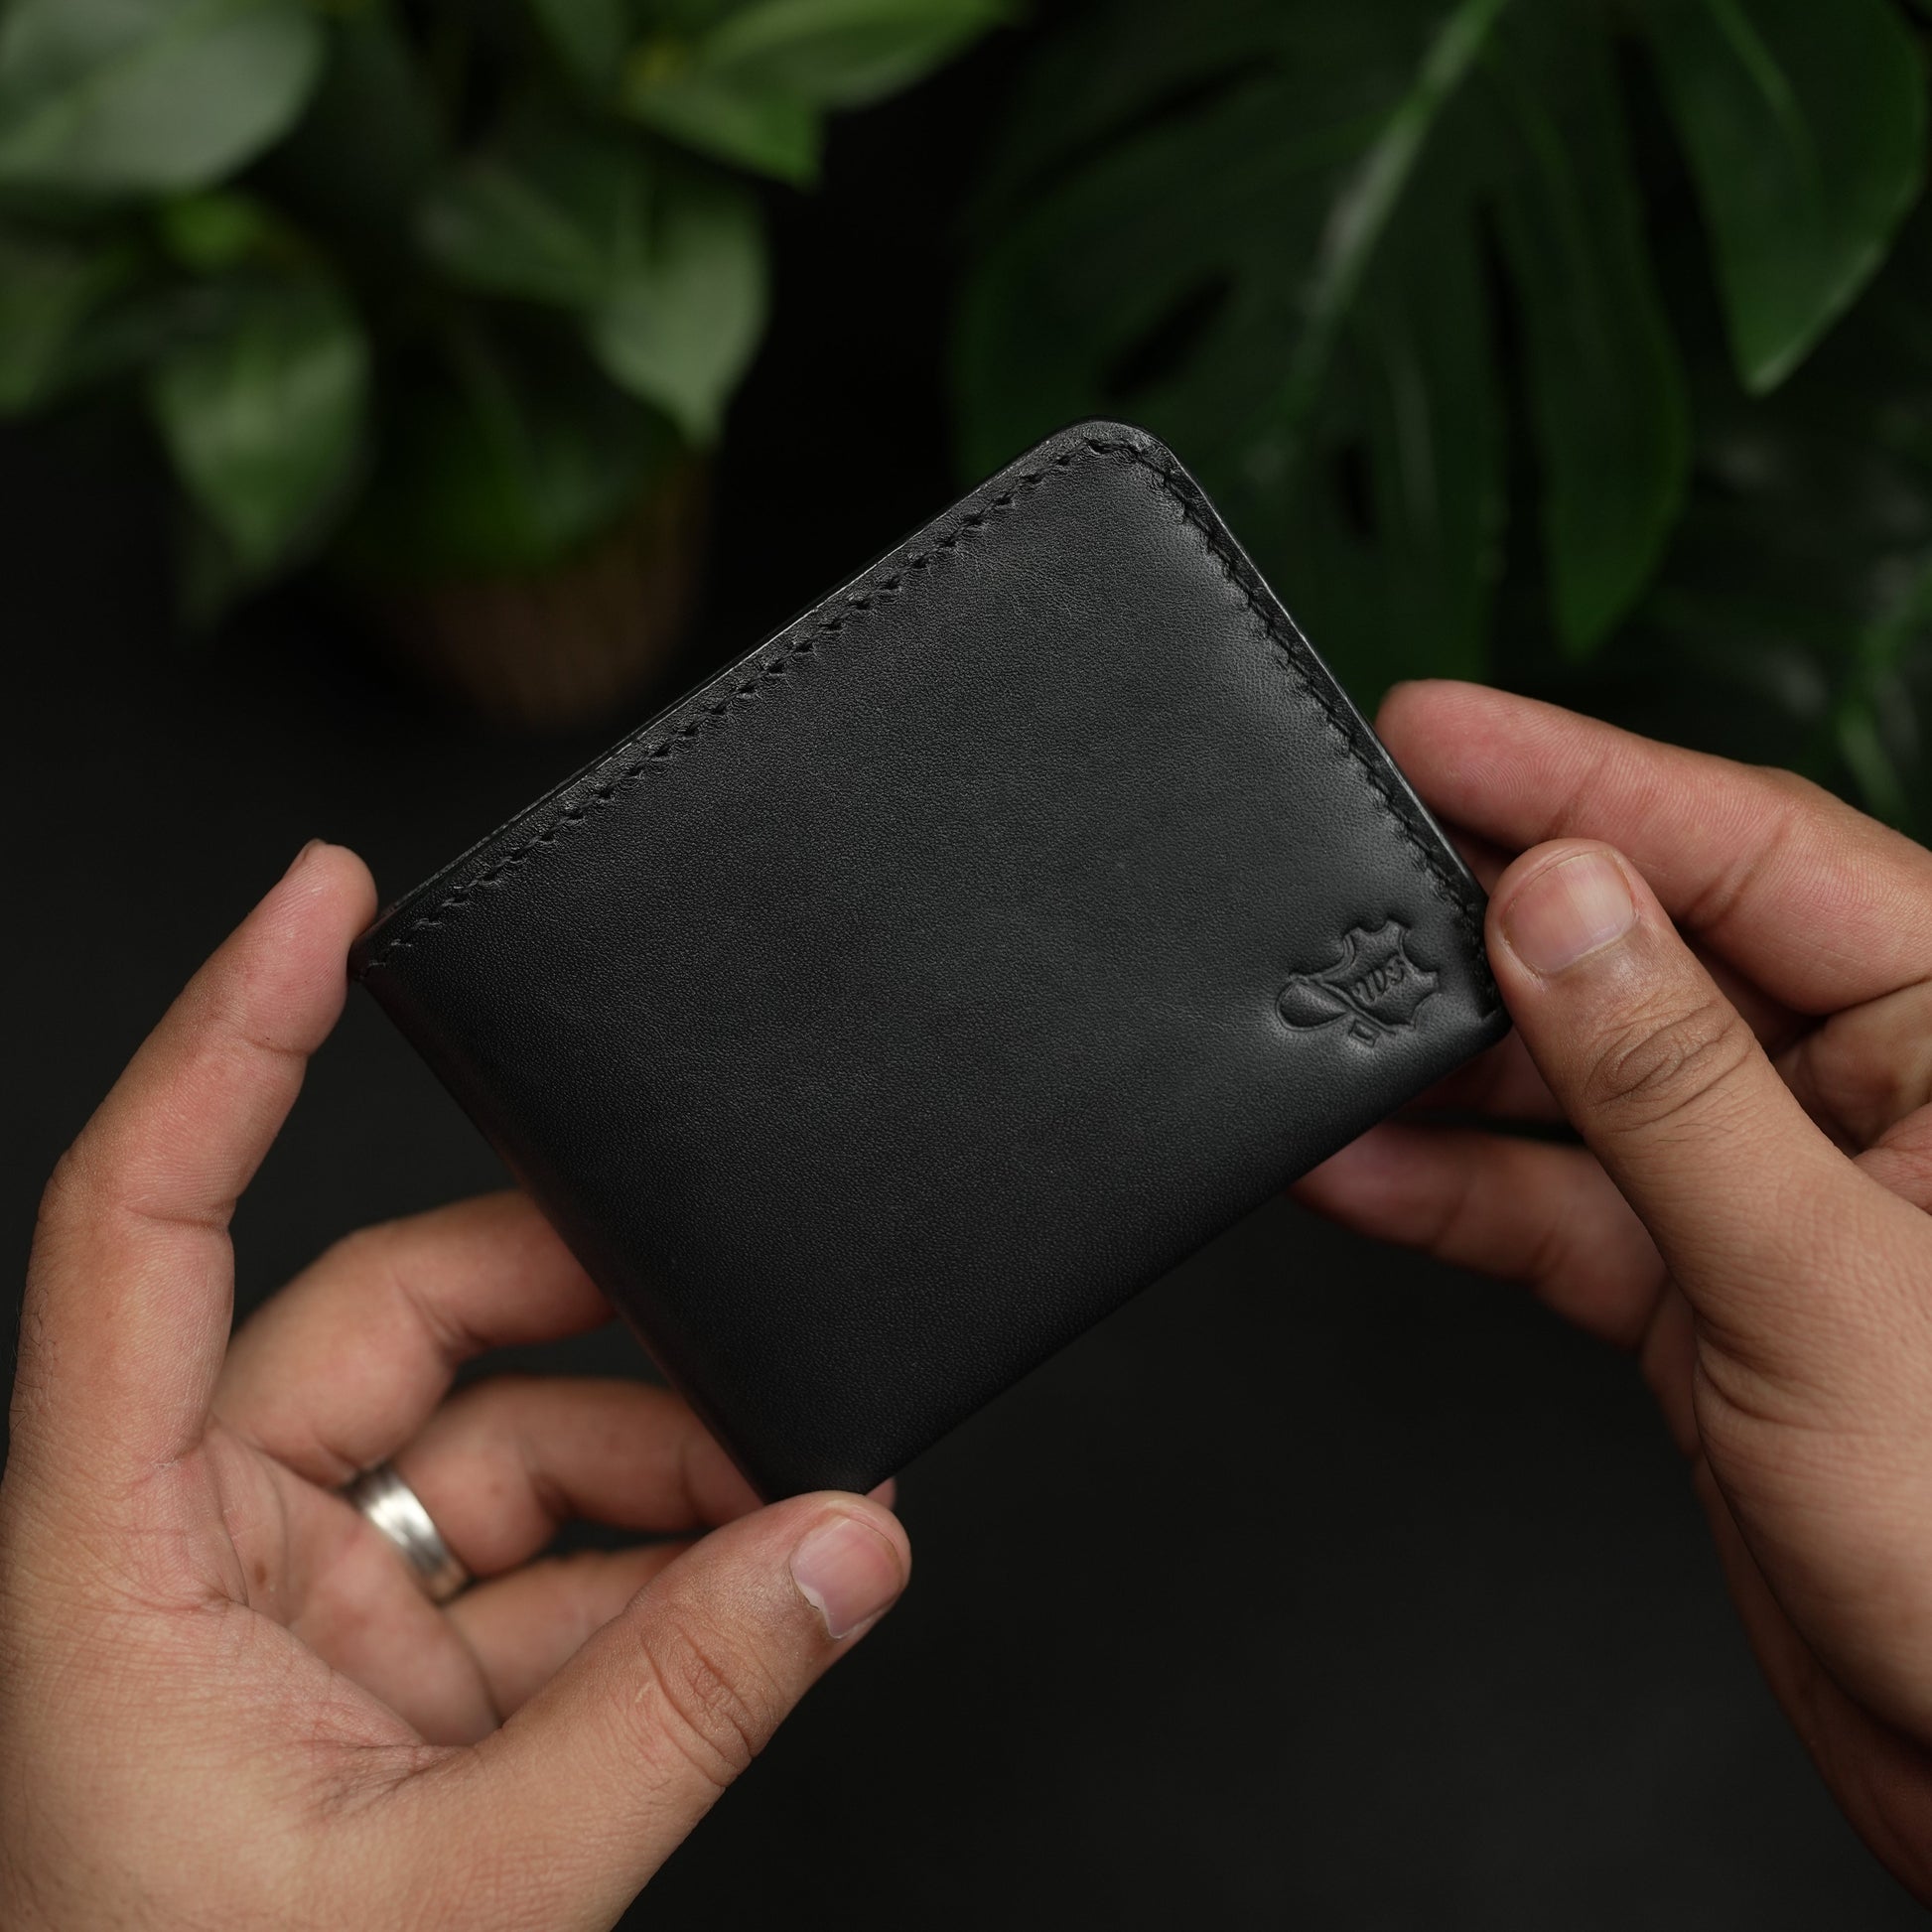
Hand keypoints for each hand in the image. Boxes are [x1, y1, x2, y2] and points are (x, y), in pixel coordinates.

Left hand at [0, 842, 909, 1930]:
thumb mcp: (467, 1900)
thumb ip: (676, 1711)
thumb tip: (848, 1543)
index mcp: (117, 1565)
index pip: (142, 1227)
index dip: (231, 1040)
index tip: (326, 900)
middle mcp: (199, 1547)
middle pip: (397, 1317)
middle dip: (590, 1313)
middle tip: (749, 1313)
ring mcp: (300, 1605)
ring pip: (501, 1440)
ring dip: (665, 1466)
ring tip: (801, 1505)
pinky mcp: (385, 1669)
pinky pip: (547, 1554)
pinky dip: (665, 1560)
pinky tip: (764, 1579)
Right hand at [1297, 682, 1931, 1897]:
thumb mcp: (1823, 1284)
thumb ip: (1677, 1085)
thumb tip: (1562, 905)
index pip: (1749, 853)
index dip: (1577, 780)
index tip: (1435, 731)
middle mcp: (1871, 1090)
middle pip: (1648, 950)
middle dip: (1491, 920)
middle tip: (1348, 869)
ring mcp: (1775, 1191)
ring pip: (1582, 1081)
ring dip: (1447, 1070)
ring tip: (1315, 1032)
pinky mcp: (1703, 1288)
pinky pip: (1556, 1204)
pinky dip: (1452, 1189)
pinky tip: (1352, 1164)